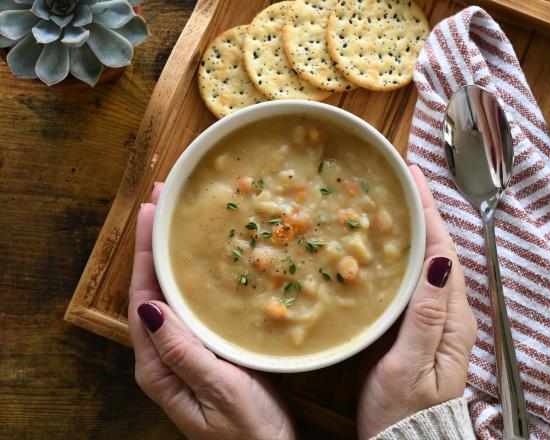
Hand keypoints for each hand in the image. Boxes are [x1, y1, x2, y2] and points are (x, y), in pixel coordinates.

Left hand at [129, 183, 295, 439]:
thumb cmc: (250, 432)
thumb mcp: (218, 391)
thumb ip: (182, 352)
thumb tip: (150, 307)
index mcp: (158, 365)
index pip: (143, 297)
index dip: (144, 252)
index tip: (149, 212)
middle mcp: (163, 356)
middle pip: (151, 289)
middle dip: (152, 244)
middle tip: (161, 201)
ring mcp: (183, 353)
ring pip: (170, 294)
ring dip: (170, 256)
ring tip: (175, 220)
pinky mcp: (205, 352)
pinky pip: (190, 306)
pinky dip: (190, 277)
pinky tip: (201, 261)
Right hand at [357, 165, 476, 437]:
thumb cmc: (405, 413)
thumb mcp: (412, 365)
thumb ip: (424, 316)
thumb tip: (435, 261)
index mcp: (450, 318)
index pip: (443, 252)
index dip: (429, 212)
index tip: (414, 178)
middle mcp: (447, 313)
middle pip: (438, 251)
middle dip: (423, 213)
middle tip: (402, 180)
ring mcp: (433, 321)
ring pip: (425, 263)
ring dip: (414, 230)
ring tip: (395, 202)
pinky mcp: (417, 329)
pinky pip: (413, 281)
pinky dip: (403, 256)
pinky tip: (386, 248)